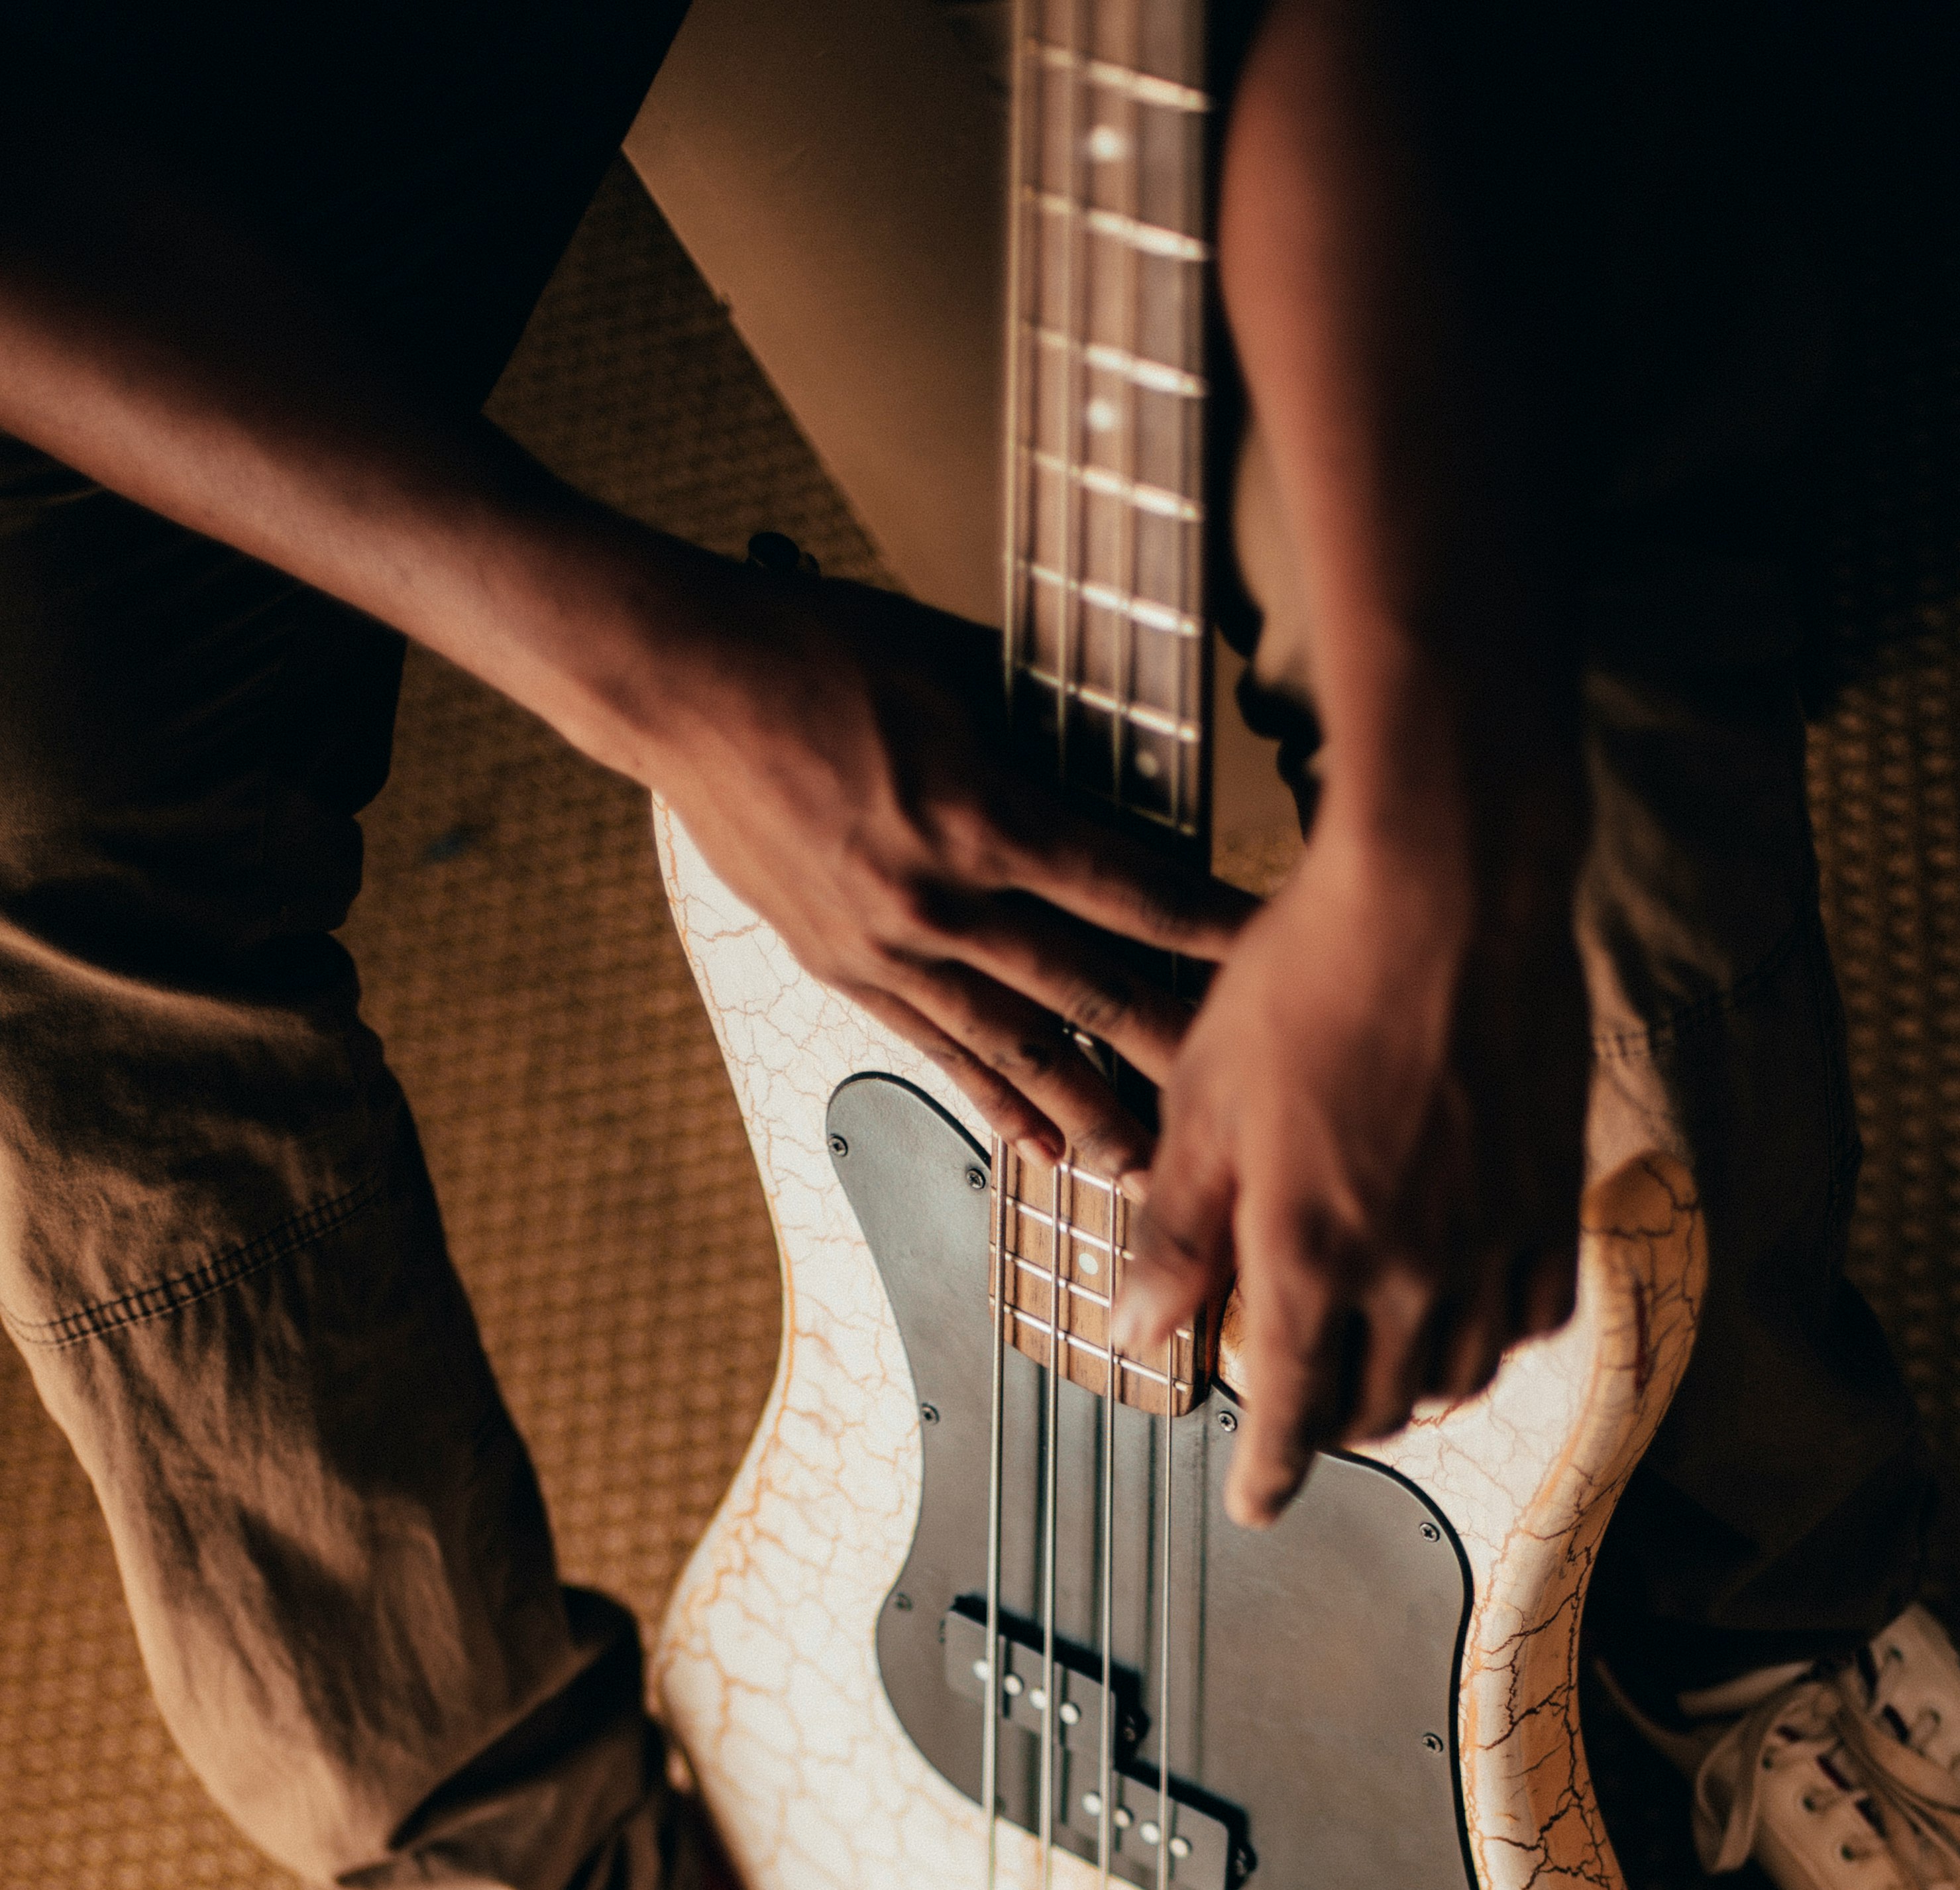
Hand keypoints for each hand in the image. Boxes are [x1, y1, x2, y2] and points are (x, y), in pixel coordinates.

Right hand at [619, 563, 1253, 1171]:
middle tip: (1241, 1102)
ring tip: (1150, 1164)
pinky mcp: (844, 969)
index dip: (1211, 931)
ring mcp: (888, 946)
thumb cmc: (810, 649)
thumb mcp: (950, 666)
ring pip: (1016, 1048)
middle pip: (1088, 991)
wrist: (678, 684)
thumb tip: (1119, 765)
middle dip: (1174, 1047)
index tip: (1275, 957)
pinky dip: (995, 1104)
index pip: (1130, 890)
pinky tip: (1041, 1146)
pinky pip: (938, 1051)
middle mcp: (939, 899)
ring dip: (1090, 1110)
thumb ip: (1038, 728)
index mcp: (979, 813)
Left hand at [1111, 780, 1591, 1524]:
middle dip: (1332, 1426)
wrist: (1448, 890)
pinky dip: (1495, 1335)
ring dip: (1413, 1391)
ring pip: (1461, 1374)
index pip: (1291, 1412)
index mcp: (1310, 1256)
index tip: (1257, 1503)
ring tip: (1383, 1373)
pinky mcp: (1553, 1195)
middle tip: (1304, 1407)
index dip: (1270, 1473)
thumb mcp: (1205, 1101)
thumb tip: (1136, 1327)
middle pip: (1377, 1406)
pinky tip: (1470, 1315)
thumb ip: (1180, 1230)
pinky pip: (1535, 1311)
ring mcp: (1493, 1238)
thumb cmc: (1311, 975)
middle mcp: (1411, 1270)